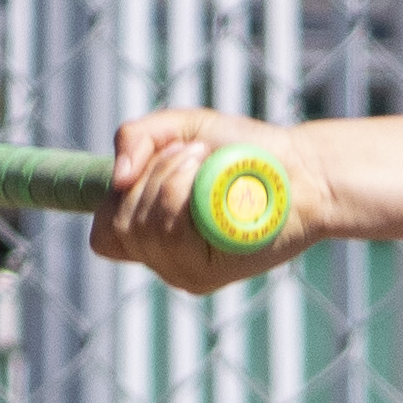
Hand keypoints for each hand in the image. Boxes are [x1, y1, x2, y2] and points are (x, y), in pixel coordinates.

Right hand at [92, 106, 324, 293]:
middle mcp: (164, 259)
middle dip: (153, 174)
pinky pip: (174, 233)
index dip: (115, 201)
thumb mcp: (179, 129)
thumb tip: (116, 179)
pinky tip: (216, 181)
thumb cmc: (242, 149)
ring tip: (206, 164)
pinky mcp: (208, 273)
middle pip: (118, 224)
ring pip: (145, 227)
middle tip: (193, 155)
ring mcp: (184, 271)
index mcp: (152, 233)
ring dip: (173, 177)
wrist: (299, 166)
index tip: (150, 167)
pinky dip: (189, 192)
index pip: (103, 238)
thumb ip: (134, 139)